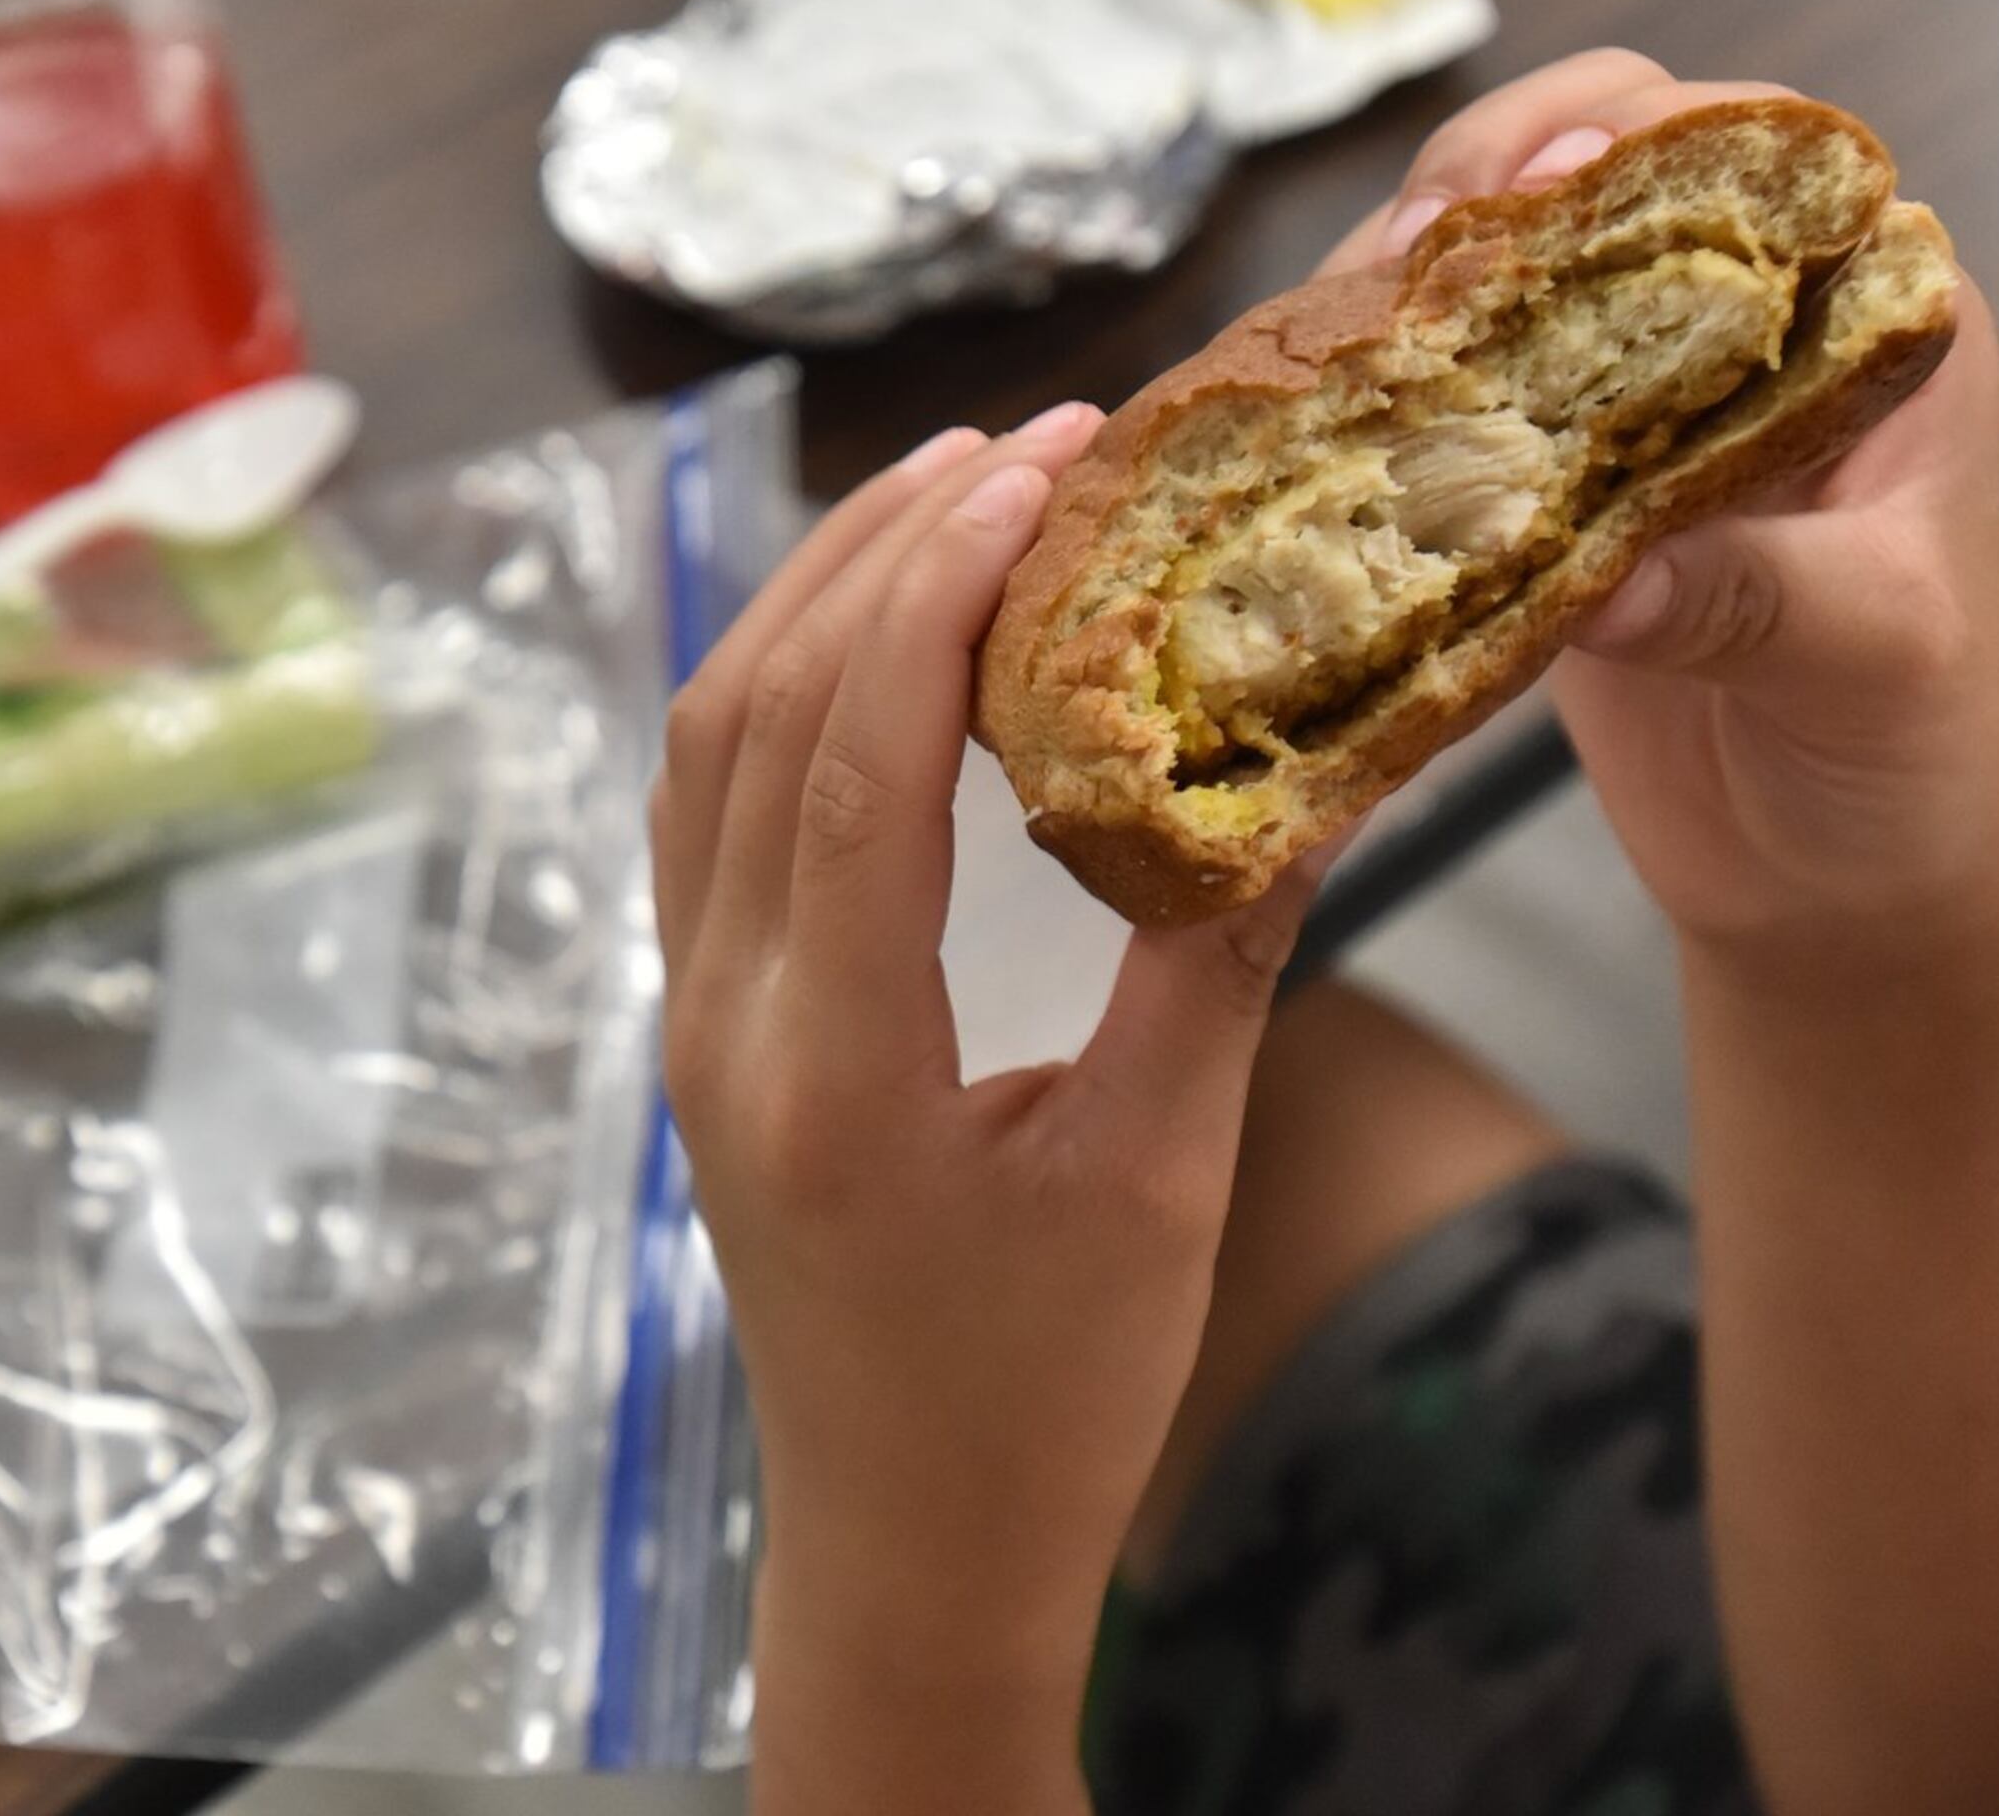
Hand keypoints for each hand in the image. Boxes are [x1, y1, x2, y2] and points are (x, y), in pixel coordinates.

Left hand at [650, 408, 1328, 1725]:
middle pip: (753, 718)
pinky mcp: (713, 1033)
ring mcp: (696, 1025)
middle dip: (880, 554)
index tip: (1038, 465)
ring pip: (708, 751)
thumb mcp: (1160, 1185)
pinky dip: (787, 692)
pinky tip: (879, 636)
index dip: (939, 590)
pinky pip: (713, 813)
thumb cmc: (1043, 1405)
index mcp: (829, 1065)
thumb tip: (1302, 772)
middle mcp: (724, 1024)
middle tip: (1022, 444)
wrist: (910, 1554)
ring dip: (816, 603)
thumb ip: (1212, 966)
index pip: (851, 762)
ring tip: (951, 490)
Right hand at [1327, 50, 1998, 961]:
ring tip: (1330, 344)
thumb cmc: (1927, 765)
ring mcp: (1637, 410)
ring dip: (1409, 295)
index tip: (1528, 188)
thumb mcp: (1878, 664)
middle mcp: (1752, 332)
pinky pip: (1452, 410)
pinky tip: (1316, 427)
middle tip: (1396, 262)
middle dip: (1482, 191)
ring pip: (1504, 284)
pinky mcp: (1548, 497)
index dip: (1629, 139)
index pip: (1750, 155)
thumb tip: (1616, 576)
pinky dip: (1381, 406)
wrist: (1853, 901)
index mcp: (1873, 317)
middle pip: (1596, 181)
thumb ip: (1762, 599)